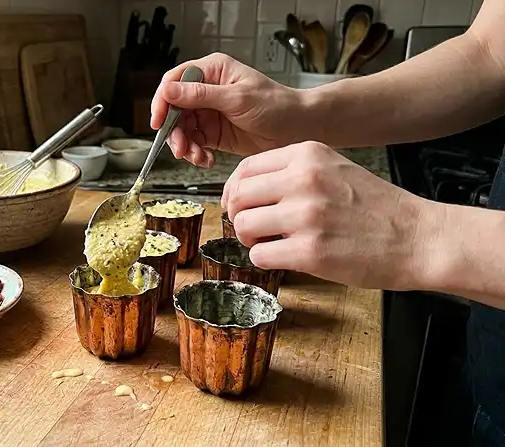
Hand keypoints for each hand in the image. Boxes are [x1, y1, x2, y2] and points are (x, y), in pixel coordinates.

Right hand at [150, 53, 306, 167]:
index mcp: (212, 71)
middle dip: (175, 131)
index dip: (162, 101)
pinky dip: (196, 153)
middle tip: (180, 148)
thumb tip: (169, 92)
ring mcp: (210, 112)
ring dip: (185, 145)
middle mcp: (207, 90)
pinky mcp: (214, 132)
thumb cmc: (277, 105)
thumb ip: (201, 95)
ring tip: (196, 156)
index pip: (175, 82)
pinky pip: (195, 143)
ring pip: (182, 129)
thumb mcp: (237, 99)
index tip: (158, 121)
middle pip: (175, 109)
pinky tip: (205, 159)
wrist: (299, 129)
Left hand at [221, 141, 439, 289]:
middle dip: (239, 215)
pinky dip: (264, 259)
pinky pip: (259, 254)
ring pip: (243, 224)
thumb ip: (293, 172)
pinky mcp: (309, 250)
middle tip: (254, 228)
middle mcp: (303, 180)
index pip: (246, 168)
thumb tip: (248, 189)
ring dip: (250, 239)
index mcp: (308, 155)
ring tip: (269, 243)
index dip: (235, 190)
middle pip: (239, 196)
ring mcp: (306, 215)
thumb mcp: (334, 169)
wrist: (418, 238)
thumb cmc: (376, 208)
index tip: (239, 204)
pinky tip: (283, 257)